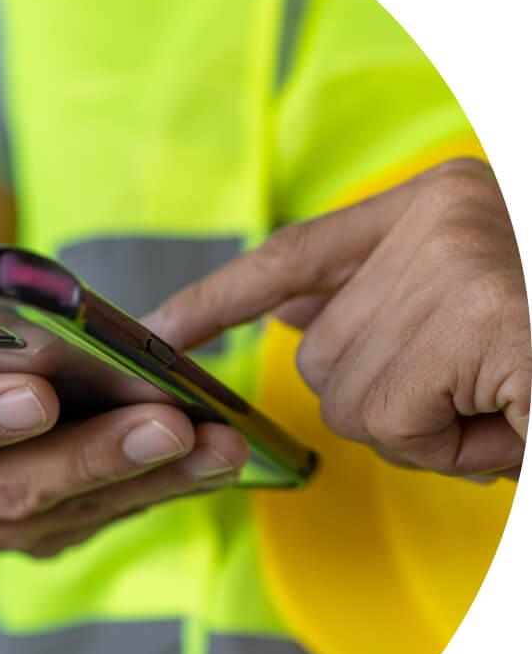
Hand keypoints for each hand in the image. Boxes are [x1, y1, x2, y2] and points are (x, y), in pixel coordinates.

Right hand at [0, 365, 247, 559]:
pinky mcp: (23, 540)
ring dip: (147, 480)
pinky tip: (204, 464)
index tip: (40, 396)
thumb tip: (80, 331)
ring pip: (63, 515)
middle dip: (93, 455)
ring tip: (214, 445)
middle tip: (165, 425)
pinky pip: (91, 523)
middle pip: (4, 486)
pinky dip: (152, 491)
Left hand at [146, 158, 528, 478]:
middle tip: (473, 398)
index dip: (216, 302)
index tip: (157, 333)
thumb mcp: (470, 297)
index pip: (290, 255)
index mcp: (432, 202)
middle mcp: (435, 220)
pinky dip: (453, 451)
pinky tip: (512, 420)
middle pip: (319, 354)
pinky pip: (397, 424)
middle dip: (384, 401)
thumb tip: (290, 319)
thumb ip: (373, 301)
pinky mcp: (481, 322)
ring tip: (505, 406)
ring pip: (350, 401)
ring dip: (425, 432)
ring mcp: (455, 264)